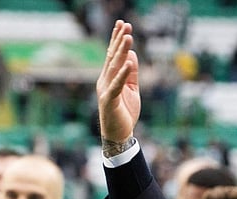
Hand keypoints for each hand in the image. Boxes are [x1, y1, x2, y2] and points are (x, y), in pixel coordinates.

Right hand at [97, 20, 141, 145]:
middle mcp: (104, 80)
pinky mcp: (109, 100)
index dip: (117, 39)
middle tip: (125, 24)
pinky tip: (128, 62)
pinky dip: (123, 74)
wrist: (118, 136)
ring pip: (114, 67)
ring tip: (128, 37)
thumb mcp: (131, 90)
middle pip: (112, 57)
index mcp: (109, 77)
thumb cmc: (124, 113)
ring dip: (122, 51)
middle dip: (119, 40)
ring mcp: (105, 90)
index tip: (123, 25)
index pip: (113, 55)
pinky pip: (117, 85)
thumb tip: (131, 56)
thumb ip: (131, 74)